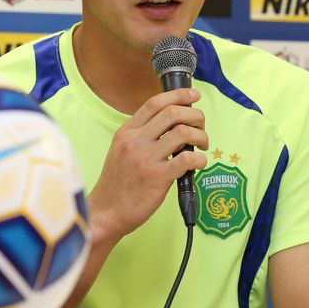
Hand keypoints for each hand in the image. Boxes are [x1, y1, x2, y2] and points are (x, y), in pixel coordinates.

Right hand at [89, 87, 207, 243]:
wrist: (106, 212)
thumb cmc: (117, 183)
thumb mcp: (120, 150)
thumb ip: (140, 135)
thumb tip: (169, 124)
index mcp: (126, 132)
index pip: (154, 103)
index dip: (178, 95)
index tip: (194, 96)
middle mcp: (135, 141)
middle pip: (172, 113)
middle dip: (195, 116)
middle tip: (201, 126)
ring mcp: (146, 158)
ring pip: (183, 133)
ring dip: (200, 136)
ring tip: (202, 145)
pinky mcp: (158, 177)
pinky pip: (187, 159)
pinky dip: (200, 159)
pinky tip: (199, 164)